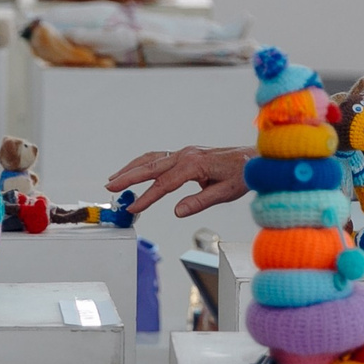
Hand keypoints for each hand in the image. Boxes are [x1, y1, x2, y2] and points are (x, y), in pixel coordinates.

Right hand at [105, 146, 249, 216]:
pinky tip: (133, 170)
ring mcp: (185, 153)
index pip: (165, 184)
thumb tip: (177, 211)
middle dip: (128, 177)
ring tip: (114, 179)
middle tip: (110, 188)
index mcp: (195, 164)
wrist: (253, 158)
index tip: (133, 207)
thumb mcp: (226, 192)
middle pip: (151, 166)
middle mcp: (186, 155)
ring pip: (151, 159)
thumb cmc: (242, 175)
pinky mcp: (185, 154)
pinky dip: (142, 164)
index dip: (147, 197)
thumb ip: (200, 202)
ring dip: (131, 168)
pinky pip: (159, 158)